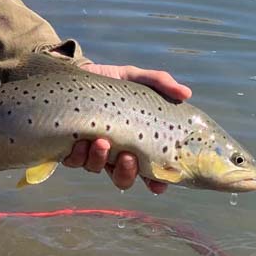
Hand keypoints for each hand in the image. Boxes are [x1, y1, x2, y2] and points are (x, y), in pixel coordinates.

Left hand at [62, 61, 192, 195]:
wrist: (77, 72)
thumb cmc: (110, 82)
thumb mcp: (136, 79)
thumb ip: (160, 83)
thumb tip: (186, 93)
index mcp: (134, 142)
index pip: (149, 171)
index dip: (155, 182)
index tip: (159, 183)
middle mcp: (113, 152)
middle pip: (123, 177)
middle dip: (126, 172)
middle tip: (127, 156)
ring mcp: (91, 151)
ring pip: (96, 169)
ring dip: (100, 160)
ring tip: (101, 142)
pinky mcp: (69, 146)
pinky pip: (73, 160)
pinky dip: (78, 155)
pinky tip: (81, 141)